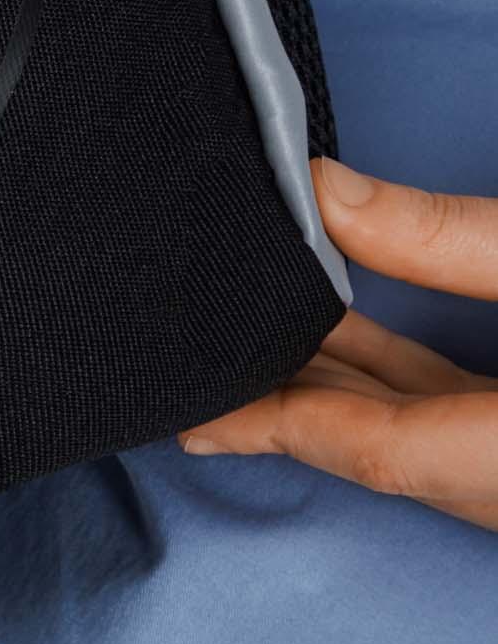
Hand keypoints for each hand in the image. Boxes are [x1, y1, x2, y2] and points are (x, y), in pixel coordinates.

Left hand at [180, 157, 497, 529]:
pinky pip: (446, 420)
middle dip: (286, 404)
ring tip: (243, 334)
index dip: (275, 427)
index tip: (193, 416)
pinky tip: (333, 325)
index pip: (376, 451)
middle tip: (196, 368)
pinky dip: (390, 378)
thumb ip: (451, 238)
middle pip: (382, 448)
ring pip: (412, 437)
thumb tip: (327, 192)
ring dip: (333, 384)